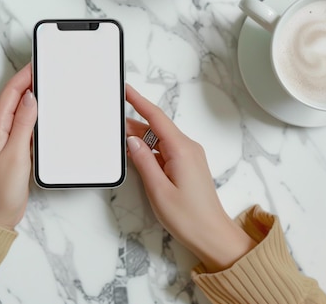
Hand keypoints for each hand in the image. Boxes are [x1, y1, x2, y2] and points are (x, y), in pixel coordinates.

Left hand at [0, 63, 36, 229]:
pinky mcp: (15, 147)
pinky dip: (35, 113)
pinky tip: (45, 112)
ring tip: (47, 84)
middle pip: (14, 96)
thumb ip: (23, 123)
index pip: (11, 93)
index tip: (38, 63)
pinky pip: (25, 122)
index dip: (24, 75)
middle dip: (29, 80)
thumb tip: (30, 97)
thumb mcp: (15, 152)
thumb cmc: (1, 188)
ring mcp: (7, 137)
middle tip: (46, 68)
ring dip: (32, 95)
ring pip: (20, 108)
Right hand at [126, 85, 255, 272]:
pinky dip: (149, 151)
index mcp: (182, 150)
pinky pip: (164, 151)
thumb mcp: (158, 189)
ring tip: (120, 140)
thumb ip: (143, 161)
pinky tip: (136, 155)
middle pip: (156, 128)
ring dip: (141, 139)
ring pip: (159, 140)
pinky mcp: (187, 166)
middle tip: (113, 123)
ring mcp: (189, 157)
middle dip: (134, 124)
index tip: (126, 90)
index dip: (139, 101)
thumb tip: (132, 141)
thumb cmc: (189, 217)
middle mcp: (188, 149)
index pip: (156, 118)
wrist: (212, 235)